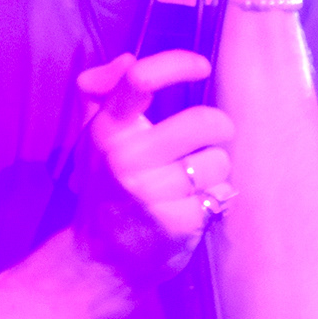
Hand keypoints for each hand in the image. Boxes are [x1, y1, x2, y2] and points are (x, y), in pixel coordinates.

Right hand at [72, 50, 234, 290]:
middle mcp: (125, 159)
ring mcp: (150, 193)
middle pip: (203, 121)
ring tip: (192, 182)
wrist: (101, 259)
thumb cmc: (107, 187)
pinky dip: (214, 198)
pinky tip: (193, 207)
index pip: (140, 79)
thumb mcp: (96, 138)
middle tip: (209, 139)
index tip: (202, 67)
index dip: (178, 65)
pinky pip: (220, 193)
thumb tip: (127, 59)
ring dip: (215, 169)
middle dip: (218, 128)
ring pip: (218, 160)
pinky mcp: (175, 223)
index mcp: (107, 131)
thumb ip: (104, 92)